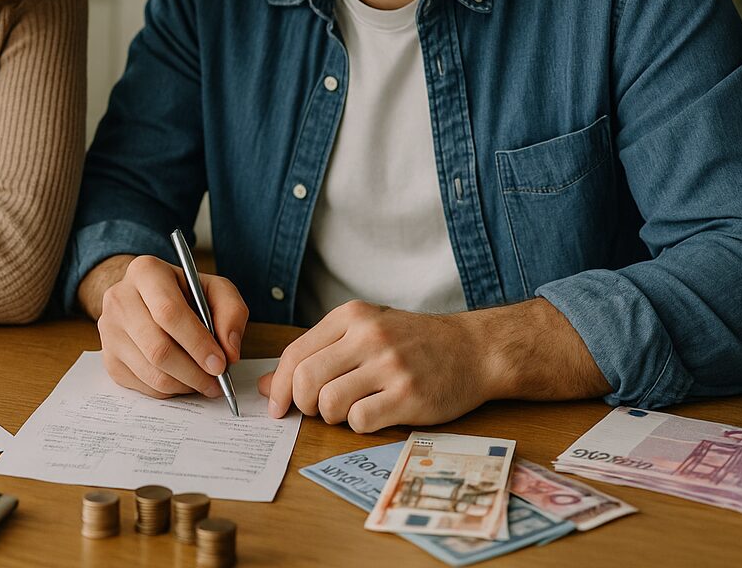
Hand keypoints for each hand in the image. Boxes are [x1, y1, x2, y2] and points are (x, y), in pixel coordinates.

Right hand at [87, 254, 248, 399]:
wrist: (147, 298)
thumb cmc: (185, 293)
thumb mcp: (216, 290)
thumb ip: (232, 313)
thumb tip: (229, 352)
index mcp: (145, 272)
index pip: (169, 312)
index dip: (197, 342)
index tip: (220, 364)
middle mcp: (119, 299)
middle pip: (158, 348)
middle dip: (194, 372)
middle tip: (217, 381)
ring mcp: (109, 331)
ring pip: (151, 372)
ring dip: (185, 384)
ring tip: (206, 382)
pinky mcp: (108, 358)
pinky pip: (142, 386)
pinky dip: (170, 390)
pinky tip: (184, 379)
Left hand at [260, 301, 496, 433]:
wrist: (475, 349)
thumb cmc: (413, 342)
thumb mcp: (364, 332)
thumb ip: (317, 353)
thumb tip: (267, 385)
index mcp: (352, 316)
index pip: (295, 353)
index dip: (279, 386)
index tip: (277, 406)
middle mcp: (369, 336)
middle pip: (306, 380)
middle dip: (302, 404)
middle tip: (316, 410)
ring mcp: (390, 365)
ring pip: (329, 403)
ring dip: (332, 415)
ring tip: (351, 408)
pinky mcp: (409, 395)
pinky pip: (360, 421)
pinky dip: (360, 425)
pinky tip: (376, 413)